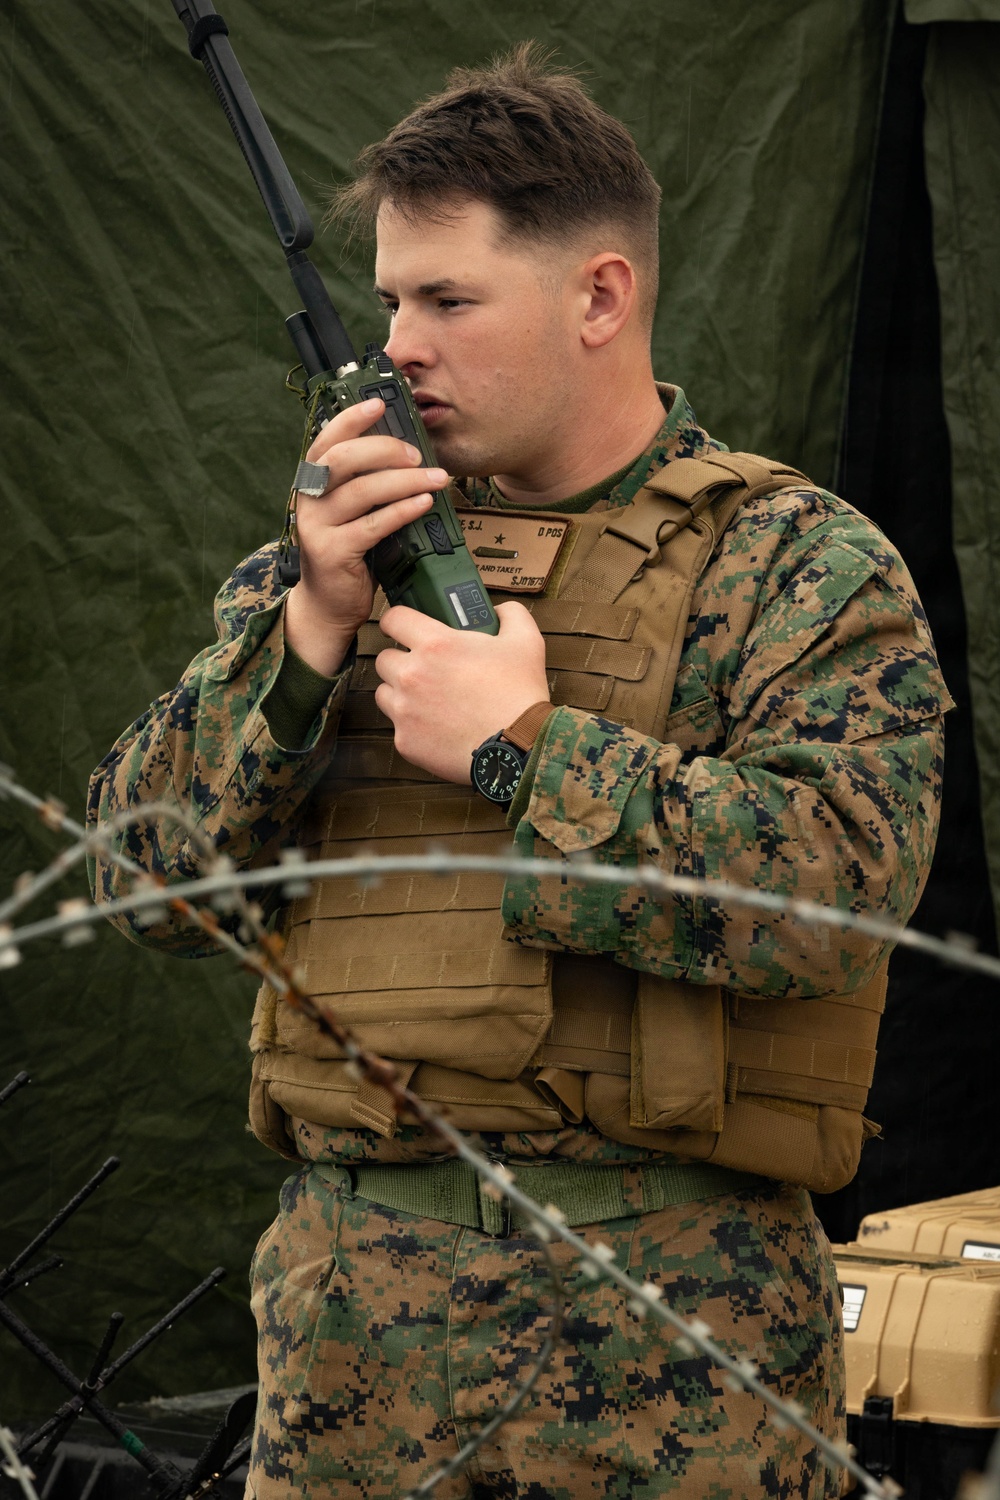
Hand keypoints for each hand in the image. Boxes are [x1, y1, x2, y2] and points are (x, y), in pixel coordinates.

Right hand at [282, 397, 448, 675]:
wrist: (327, 604)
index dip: (351, 419)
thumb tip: (407, 453)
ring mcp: (317, 527)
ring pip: (362, 491)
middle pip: (344, 460)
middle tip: (418, 454)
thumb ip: (364, 483)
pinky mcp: (332, 552)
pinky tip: (423, 503)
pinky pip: (373, 525)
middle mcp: (308, 500)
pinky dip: (402, 510)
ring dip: (405, 480)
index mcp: (311, 483)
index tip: (378, 404)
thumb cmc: (347, 551)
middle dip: (385, 450)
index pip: (326, 441)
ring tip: (437, 479)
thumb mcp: (350, 512)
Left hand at [374, 601, 549, 782]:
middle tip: (423, 669)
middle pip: (384, 659)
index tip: (401, 628)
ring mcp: (405, 711)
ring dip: (399, 693)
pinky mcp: (405, 741)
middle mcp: (412, 675)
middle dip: (401, 661)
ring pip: (384, 693)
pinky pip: (397, 726)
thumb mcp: (526, 641)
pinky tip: (436, 727)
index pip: (393, 619)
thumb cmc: (519, 695)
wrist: (518, 747)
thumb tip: (498, 611)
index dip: (396, 621)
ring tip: (427, 700)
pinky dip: (412, 725)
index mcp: (435, 645)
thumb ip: (510, 614)